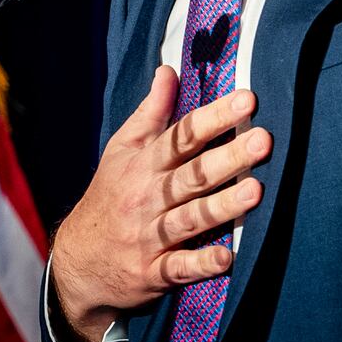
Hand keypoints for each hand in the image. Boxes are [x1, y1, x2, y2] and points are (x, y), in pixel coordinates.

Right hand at [49, 65, 270, 341]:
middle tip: (264, 139)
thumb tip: (169, 70)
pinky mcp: (152, 272)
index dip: (214, 117)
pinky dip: (201, 264)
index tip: (247, 99)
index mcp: (145, 164)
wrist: (77, 262)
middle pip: (193, 174)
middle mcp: (149, 197)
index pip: (183, 136)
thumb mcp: (122, 150)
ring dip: (223, 206)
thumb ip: (151, 113)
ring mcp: (150, 236)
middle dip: (229, 157)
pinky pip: (178, 268)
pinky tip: (227, 258)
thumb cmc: (110, 196)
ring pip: (190, 218)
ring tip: (255, 191)